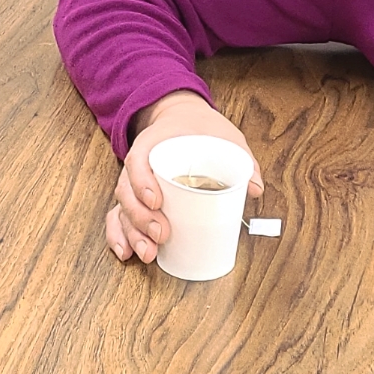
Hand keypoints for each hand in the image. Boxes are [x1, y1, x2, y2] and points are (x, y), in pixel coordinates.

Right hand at [105, 92, 261, 262]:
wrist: (182, 121)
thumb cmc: (200, 129)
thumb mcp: (223, 135)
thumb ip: (241, 158)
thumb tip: (255, 188)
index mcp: (153, 143)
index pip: (138, 161)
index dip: (142, 182)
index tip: (157, 201)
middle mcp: (137, 165)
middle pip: (127, 192)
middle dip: (141, 218)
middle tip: (161, 234)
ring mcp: (133, 184)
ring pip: (122, 209)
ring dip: (132, 233)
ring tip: (148, 253)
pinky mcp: (135, 199)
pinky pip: (118, 217)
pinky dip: (118, 236)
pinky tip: (127, 253)